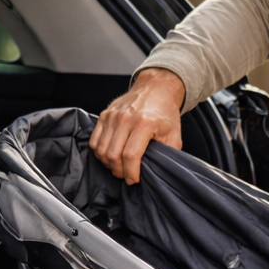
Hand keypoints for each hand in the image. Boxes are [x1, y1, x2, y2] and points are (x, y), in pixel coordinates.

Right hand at [89, 68, 185, 184]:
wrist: (155, 88)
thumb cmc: (164, 111)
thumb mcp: (174, 134)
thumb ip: (167, 154)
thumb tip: (159, 171)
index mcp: (145, 123)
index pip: (131, 155)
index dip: (131, 173)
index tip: (134, 179)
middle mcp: (125, 118)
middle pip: (113, 155)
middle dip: (119, 171)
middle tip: (127, 175)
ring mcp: (112, 116)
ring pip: (101, 150)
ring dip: (109, 164)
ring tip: (119, 166)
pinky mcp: (104, 115)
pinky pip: (94, 141)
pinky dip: (100, 153)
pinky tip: (110, 156)